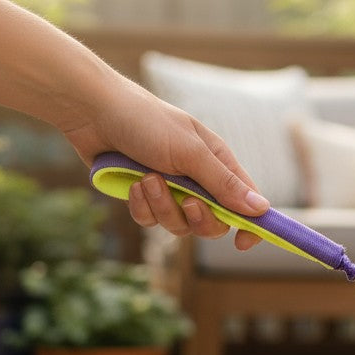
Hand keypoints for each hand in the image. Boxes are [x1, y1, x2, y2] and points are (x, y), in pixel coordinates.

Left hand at [65, 79, 265, 250]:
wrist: (93, 111)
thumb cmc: (146, 122)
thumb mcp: (191, 153)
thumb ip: (224, 184)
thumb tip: (261, 208)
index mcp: (217, 163)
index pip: (246, 202)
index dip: (250, 225)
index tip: (242, 243)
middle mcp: (198, 180)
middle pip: (213, 223)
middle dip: (198, 218)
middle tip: (186, 201)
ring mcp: (170, 190)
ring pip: (179, 225)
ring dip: (162, 206)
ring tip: (147, 178)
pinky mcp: (143, 198)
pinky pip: (150, 221)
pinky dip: (141, 206)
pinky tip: (132, 183)